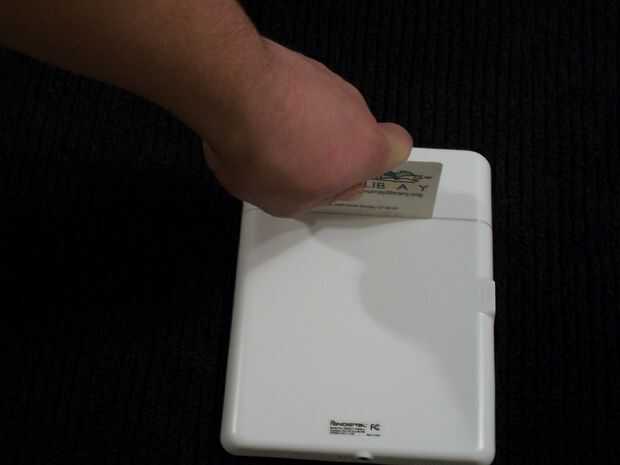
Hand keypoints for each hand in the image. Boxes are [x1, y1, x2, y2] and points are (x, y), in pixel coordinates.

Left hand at [202, 38, 411, 216]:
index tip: (345, 173)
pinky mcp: (301, 63)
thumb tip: (316, 188)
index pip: (399, 148)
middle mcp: (355, 110)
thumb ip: (315, 197)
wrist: (234, 94)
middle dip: (328, 147)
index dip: (374, 161)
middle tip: (295, 163)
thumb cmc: (267, 156)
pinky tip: (256, 118)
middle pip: (353, 131)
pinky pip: (300, 92)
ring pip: (325, 110)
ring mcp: (328, 82)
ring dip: (304, 126)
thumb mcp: (288, 204)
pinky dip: (284, 105)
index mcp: (365, 151)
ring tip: (268, 140)